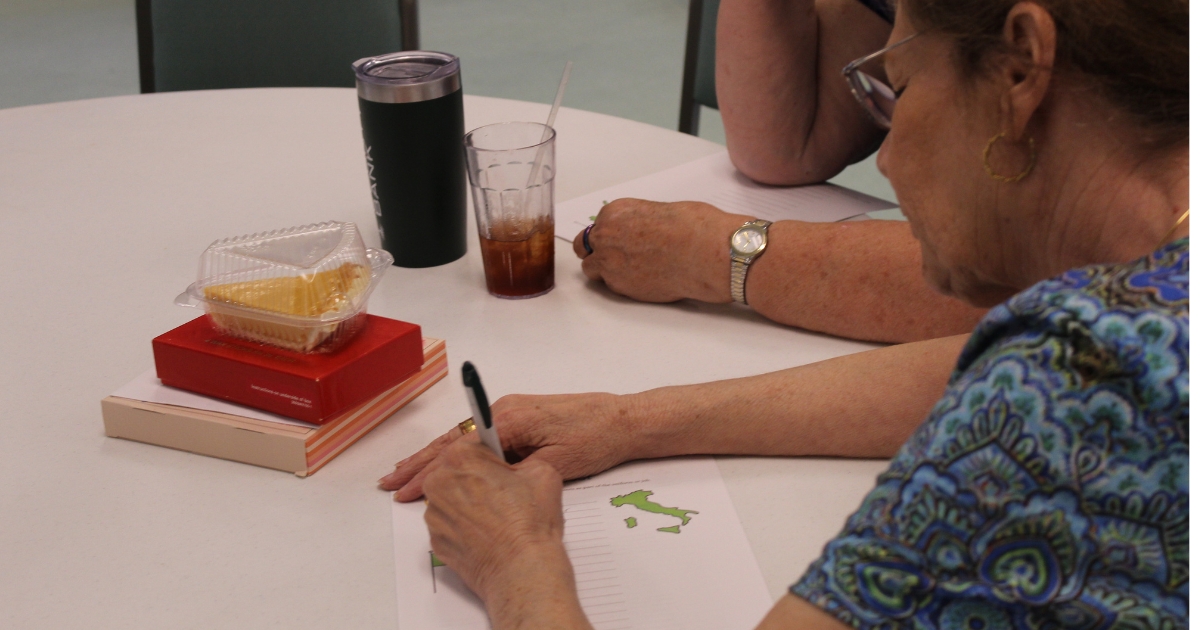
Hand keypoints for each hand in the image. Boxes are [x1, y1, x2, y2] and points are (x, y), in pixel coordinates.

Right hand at [380, 392, 645, 501]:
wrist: (622, 419)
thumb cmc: (594, 439)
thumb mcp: (554, 464)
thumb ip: (516, 472)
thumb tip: (486, 483)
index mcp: (510, 419)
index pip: (458, 449)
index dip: (428, 470)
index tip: (405, 488)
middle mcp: (505, 409)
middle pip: (453, 440)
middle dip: (420, 463)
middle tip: (390, 482)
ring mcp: (512, 410)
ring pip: (463, 437)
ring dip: (434, 456)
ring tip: (405, 472)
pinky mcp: (521, 415)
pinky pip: (480, 435)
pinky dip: (457, 450)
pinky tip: (443, 461)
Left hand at [423, 441, 589, 626]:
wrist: (521, 569)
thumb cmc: (530, 522)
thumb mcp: (543, 471)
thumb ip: (523, 460)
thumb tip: (516, 467)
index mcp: (462, 457)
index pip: (475, 443)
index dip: (494, 454)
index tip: (503, 463)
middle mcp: (439, 482)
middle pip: (458, 470)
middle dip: (478, 477)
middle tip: (505, 492)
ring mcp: (434, 514)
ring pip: (452, 497)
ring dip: (470, 502)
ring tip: (498, 516)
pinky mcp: (435, 539)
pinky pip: (450, 524)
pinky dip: (465, 526)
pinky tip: (487, 533)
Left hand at [573, 199, 749, 302]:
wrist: (704, 252)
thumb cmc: (693, 227)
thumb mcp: (660, 210)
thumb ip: (639, 221)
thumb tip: (640, 231)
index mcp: (615, 211)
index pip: (599, 225)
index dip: (610, 235)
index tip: (621, 241)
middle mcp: (606, 235)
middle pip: (585, 247)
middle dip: (599, 251)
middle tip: (617, 258)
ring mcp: (609, 262)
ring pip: (591, 269)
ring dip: (605, 270)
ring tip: (629, 272)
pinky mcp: (619, 286)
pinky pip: (609, 286)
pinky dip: (621, 285)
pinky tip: (641, 281)